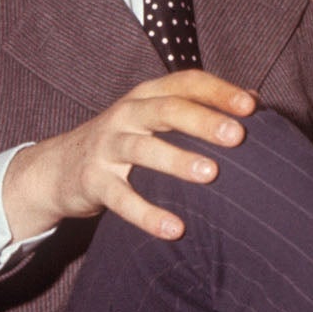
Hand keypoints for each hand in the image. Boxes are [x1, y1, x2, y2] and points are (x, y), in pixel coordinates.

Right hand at [1, 71, 258, 241]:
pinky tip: (175, 228)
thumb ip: (198, 107)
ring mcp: (107, 146)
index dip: (219, 91)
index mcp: (147, 95)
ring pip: (143, 149)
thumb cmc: (124, 140)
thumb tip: (256, 100)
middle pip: (167, 110)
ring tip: (211, 174)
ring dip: (177, 160)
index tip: (252, 106)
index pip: (186, 83)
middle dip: (203, 120)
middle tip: (237, 135)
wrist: (57, 168)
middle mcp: (127, 114)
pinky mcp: (93, 180)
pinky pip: (121, 198)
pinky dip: (147, 213)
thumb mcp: (154, 117)